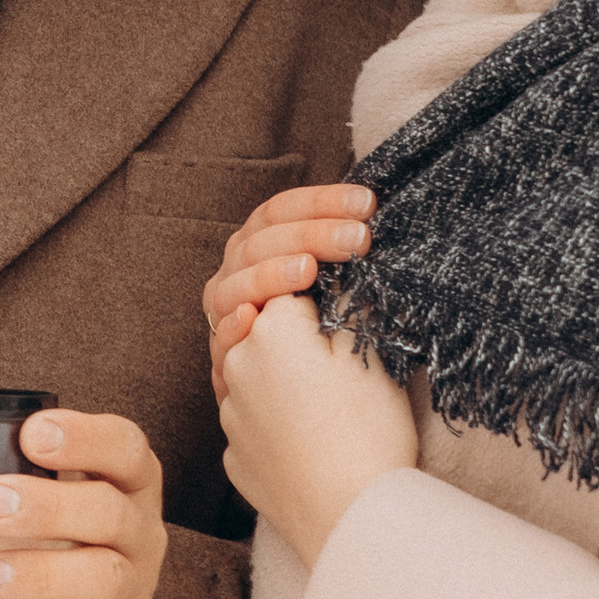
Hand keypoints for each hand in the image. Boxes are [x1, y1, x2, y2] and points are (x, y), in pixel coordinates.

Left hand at [0, 409, 167, 598]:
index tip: (31, 434)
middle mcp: (142, 531)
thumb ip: (12, 484)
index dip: (84, 437)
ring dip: (36, 573)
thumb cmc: (48, 544)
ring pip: (104, 576)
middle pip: (110, 510)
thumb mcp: (34, 504)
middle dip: (47, 506)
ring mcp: (137, 590)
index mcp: (127, 480)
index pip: (124, 447)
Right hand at [202, 181, 372, 396]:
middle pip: (264, 240)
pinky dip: (234, 325)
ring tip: (308, 270)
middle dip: (312, 234)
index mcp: (261, 242)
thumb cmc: (323, 326)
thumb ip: (342, 251)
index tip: (366, 203)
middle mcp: (237, 268)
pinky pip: (221, 336)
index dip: (322, 201)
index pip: (284, 210)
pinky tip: (251, 316)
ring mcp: (226, 308)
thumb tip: (377, 215)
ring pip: (238, 282)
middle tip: (357, 238)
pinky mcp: (222, 353)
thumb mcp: (334, 283)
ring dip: (272, 273)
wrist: (297, 397)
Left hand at [218, 294, 416, 569]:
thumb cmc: (369, 431)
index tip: (349, 331)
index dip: (326, 308)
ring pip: (259, 382)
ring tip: (330, 415)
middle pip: (268, 334)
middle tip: (343, 376)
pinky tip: (310, 446)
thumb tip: (336, 280)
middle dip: (299, 345)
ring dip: (284, 386)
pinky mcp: (235, 459)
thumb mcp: (368, 352)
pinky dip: (279, 429)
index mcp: (269, 329)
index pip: (293, 292)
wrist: (353, 520)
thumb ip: (345, 305)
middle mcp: (236, 365)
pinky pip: (257, 428)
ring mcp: (231, 416)